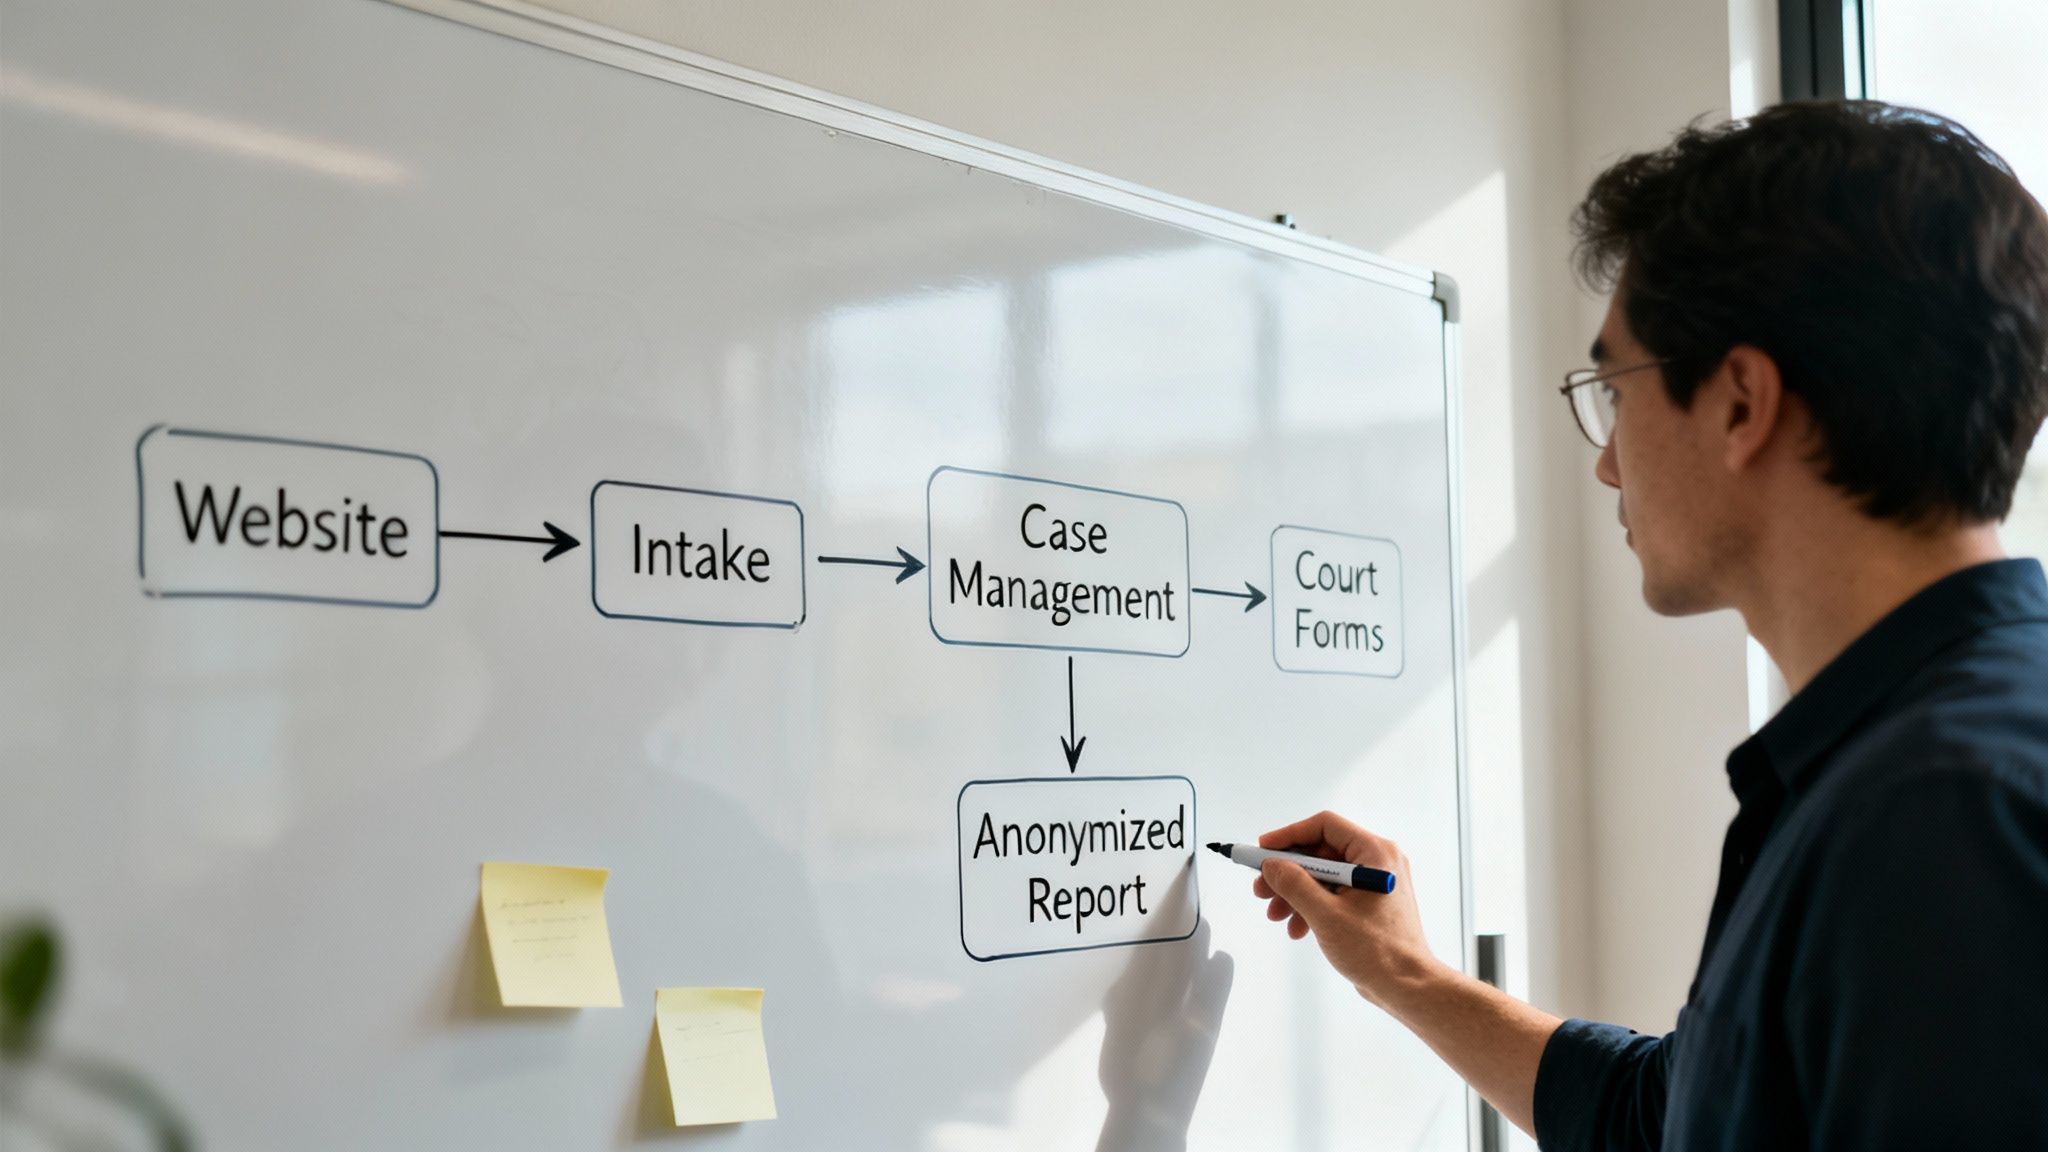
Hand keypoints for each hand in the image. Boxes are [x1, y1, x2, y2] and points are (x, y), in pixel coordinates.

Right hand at [1251, 811, 1442, 1011]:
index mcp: (1375, 854)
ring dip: (1295, 893)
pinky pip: (1334, 893)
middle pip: (1321, 853)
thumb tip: (1272, 866)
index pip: (1325, 827)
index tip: (1263, 850)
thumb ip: (1294, 884)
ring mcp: (1375, 883)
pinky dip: (1312, 906)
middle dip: (1288, 872)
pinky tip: (1297, 927)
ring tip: (1276, 914)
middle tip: (1263, 888)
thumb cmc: (1378, 952)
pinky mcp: (1370, 903)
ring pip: (1324, 876)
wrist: (1406, 987)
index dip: (1289, 835)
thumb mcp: (1326, 914)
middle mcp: (1378, 862)